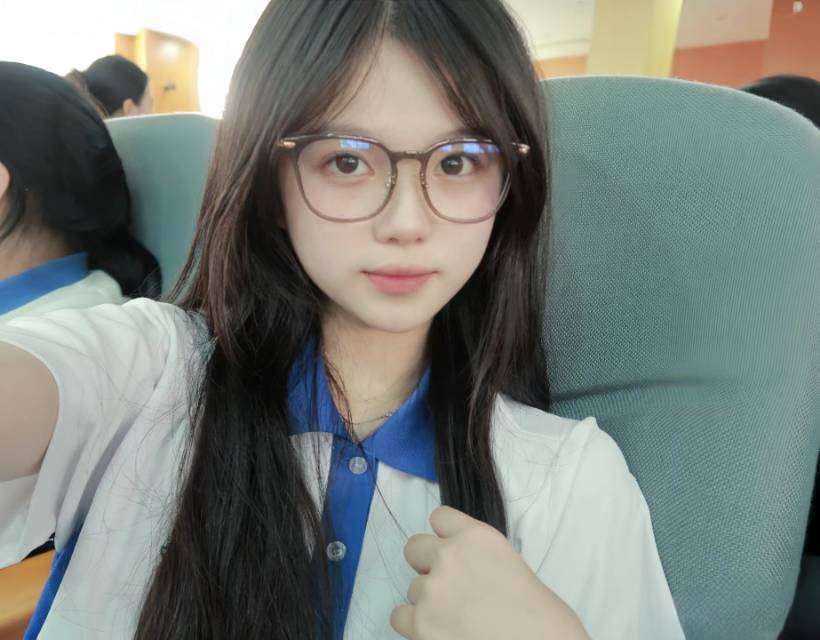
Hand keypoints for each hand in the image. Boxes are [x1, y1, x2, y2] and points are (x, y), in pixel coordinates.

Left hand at [390, 505, 589, 639]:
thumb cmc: (539, 615)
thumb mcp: (510, 563)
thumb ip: (479, 556)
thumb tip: (463, 566)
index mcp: (477, 536)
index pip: (439, 517)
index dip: (444, 537)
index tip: (453, 553)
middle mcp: (450, 556)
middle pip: (414, 547)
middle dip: (427, 565)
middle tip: (449, 587)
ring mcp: (432, 590)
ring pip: (412, 587)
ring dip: (427, 601)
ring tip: (456, 618)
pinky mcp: (421, 624)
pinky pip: (399, 616)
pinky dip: (414, 625)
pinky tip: (438, 631)